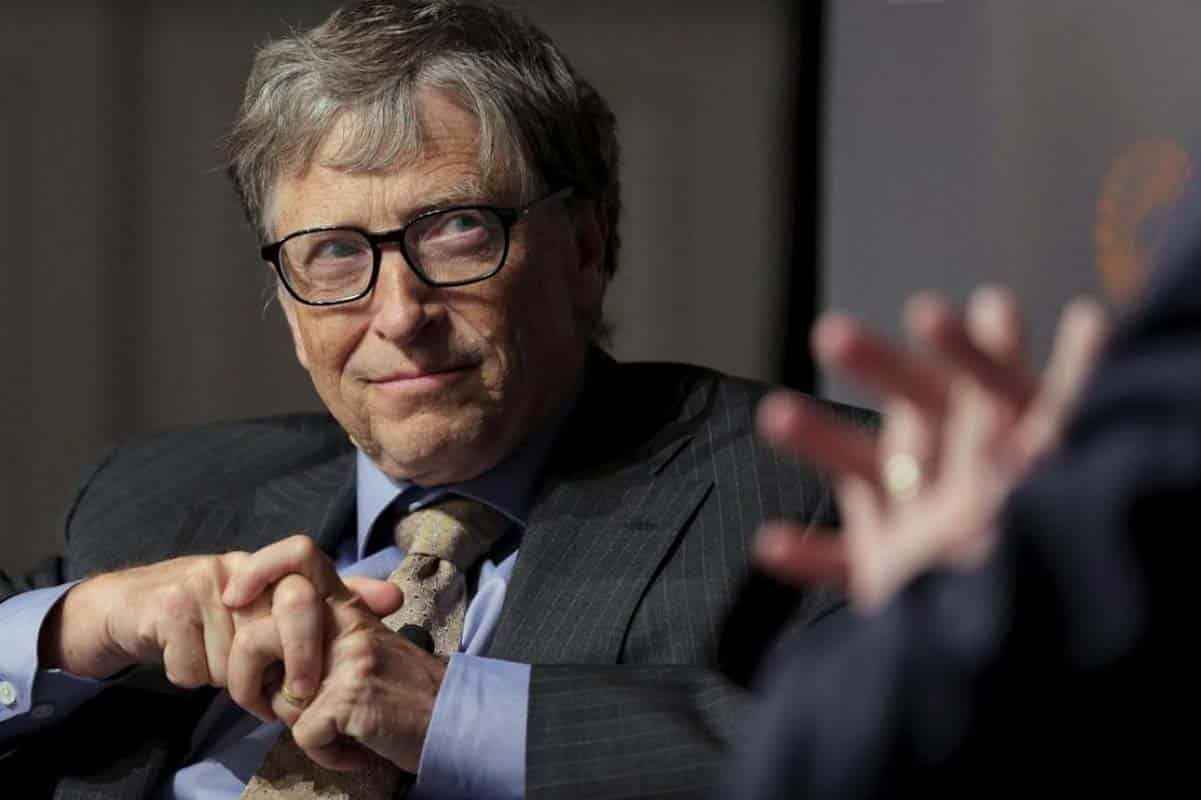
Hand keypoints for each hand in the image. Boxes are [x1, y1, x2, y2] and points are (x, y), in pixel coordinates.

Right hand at [40, 535, 399, 702]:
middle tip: (287, 694)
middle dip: (295, 659)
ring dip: (228, 679)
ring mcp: (203, 581)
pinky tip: (183, 659)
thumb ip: (328, 604)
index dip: (326, 597)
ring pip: (238, 657)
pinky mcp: (169, 606)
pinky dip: (190, 677)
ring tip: (216, 666)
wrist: (126, 610)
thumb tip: (394, 596)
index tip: (331, 639)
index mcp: (267, 568)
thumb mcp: (267, 610)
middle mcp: (238, 565)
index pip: (307, 558)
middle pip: (290, 610)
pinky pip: (197, 668)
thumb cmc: (208, 616)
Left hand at [229, 587, 444, 772]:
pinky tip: (353, 746)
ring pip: (276, 699)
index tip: (236, 600)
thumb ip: (325, 631)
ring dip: (295, 725)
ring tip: (331, 725)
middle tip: (264, 706)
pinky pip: (305, 736)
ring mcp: (350, 659)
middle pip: (254, 638)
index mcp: (347, 605)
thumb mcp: (365, 644)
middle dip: (244, 685)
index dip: (258, 569)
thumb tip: (265, 634)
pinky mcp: (354, 697)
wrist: (454, 718)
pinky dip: (327, 753)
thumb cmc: (403, 689)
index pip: (299, 554)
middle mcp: (346, 623)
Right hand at [755, 287, 1107, 609]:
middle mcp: (962, 487)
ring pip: (866, 476)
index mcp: (1011, 457)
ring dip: (820, 443)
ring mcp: (922, 536)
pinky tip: (769, 543)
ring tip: (775, 414)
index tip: (945, 309)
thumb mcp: (1060, 463)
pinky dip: (807, 557)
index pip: (989, 386)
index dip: (968, 347)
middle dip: (877, 369)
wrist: (1033, 654)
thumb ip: (1069, 400)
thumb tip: (1090, 318)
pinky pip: (842, 566)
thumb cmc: (1055, 556)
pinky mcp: (894, 583)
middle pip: (918, 415)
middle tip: (832, 334)